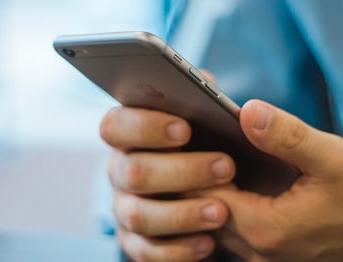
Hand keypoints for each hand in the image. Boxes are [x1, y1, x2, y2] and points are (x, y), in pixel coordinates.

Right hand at [101, 107, 234, 260]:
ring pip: (138, 215)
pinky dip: (178, 249)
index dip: (145, 127)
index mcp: (130, 135)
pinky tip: (209, 242)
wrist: (214, 188)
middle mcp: (121, 170)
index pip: (116, 126)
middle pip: (132, 172)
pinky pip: (148, 251)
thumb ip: (209, 99)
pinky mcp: (136, 241)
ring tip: (221, 211)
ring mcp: (125, 207)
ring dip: (181, 214)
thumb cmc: (207, 144)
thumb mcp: (209, 118)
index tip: (185, 130)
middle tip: (226, 167)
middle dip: (180, 171)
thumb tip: (226, 96)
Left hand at [192, 100, 342, 261]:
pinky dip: (225, 202)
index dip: (192, 162)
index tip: (186, 130)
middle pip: (204, 210)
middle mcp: (258, 250)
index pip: (205, 195)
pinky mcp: (274, 251)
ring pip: (216, 221)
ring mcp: (265, 255)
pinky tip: (231, 176)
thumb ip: (287, 136)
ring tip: (206, 152)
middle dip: (192, 174)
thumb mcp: (333, 158)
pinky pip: (234, 228)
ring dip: (207, 189)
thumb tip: (247, 111)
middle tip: (189, 136)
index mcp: (267, 228)